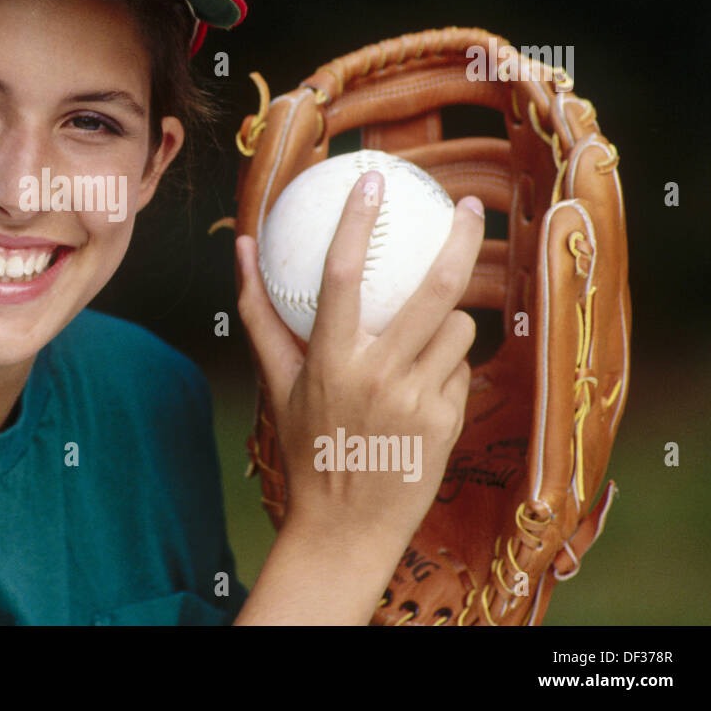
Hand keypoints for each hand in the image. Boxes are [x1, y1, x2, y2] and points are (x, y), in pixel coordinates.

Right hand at [236, 170, 484, 545]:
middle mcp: (376, 377)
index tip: (371, 181)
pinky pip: (459, 371)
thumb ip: (259, 312)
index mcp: (328, 361)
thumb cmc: (306, 447)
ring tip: (423, 339)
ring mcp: (416, 401)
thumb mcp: (276, 382)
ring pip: (457, 329)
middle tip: (469, 206)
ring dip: (447, 323)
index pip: (341, 276)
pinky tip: (423, 393)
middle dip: (460, 239)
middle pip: (433, 290)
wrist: (345, 528)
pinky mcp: (447, 423)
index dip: (357, 222)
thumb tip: (240, 246)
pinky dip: (445, 369)